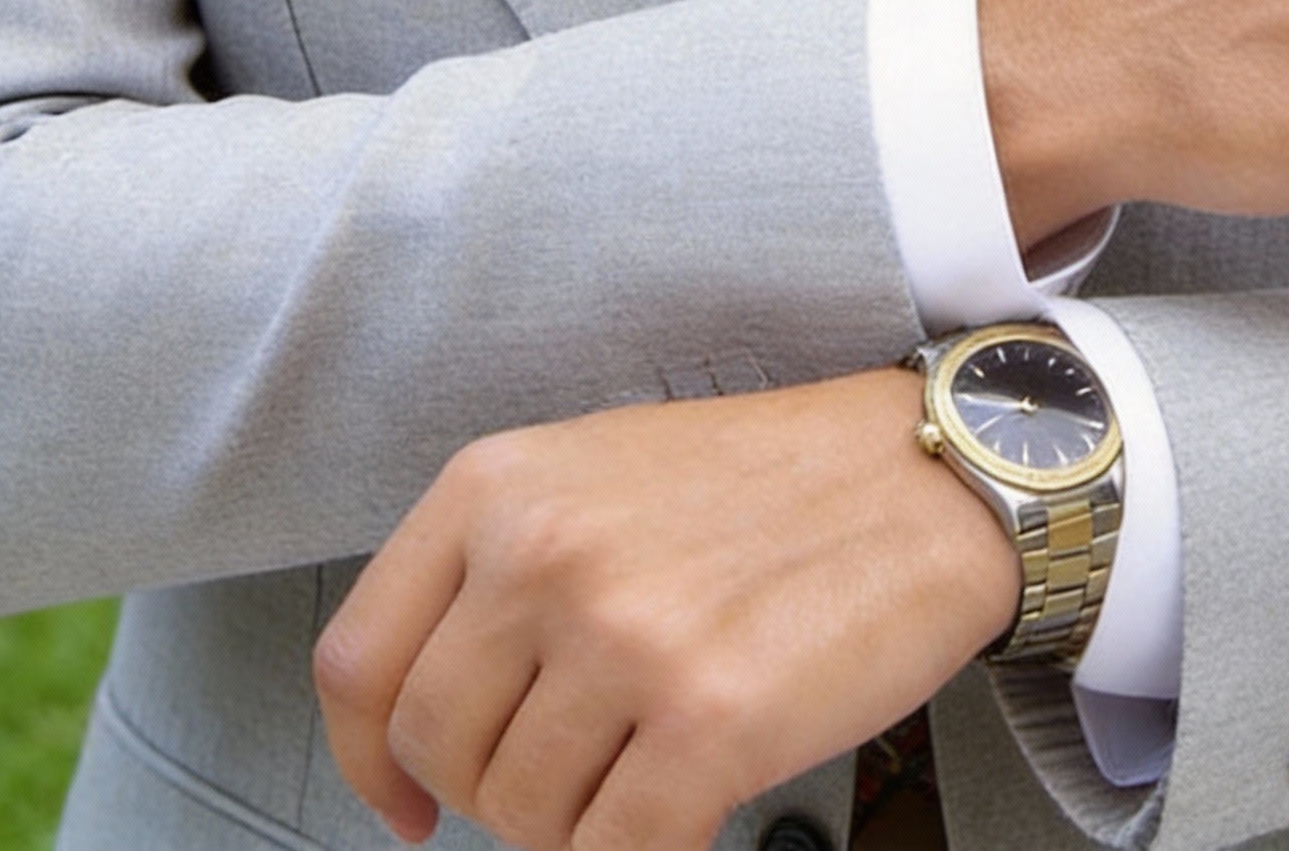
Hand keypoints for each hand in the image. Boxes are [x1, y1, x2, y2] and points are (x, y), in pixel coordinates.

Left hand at [312, 371, 1017, 850]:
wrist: (930, 478)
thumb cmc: (773, 484)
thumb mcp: (601, 475)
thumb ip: (501, 573)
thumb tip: (422, 736)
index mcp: (502, 484)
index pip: (359, 663)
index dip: (369, 761)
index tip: (403, 802)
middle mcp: (544, 550)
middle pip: (439, 752)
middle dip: (499, 789)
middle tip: (582, 765)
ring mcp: (624, 635)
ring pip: (522, 818)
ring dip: (586, 816)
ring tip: (660, 751)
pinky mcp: (708, 719)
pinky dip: (645, 848)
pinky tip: (693, 799)